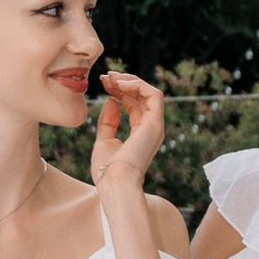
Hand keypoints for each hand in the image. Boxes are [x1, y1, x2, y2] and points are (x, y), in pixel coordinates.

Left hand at [92, 67, 165, 195]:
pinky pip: (154, 95)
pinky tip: (120, 84)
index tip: (103, 83)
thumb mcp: (103, 141)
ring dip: (130, 81)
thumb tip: (112, 101)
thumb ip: (108, 121)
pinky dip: (138, 85)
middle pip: (141, 96)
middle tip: (105, 76)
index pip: (133, 104)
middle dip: (123, 82)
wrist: (115, 182)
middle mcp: (150, 128)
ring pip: (149, 92)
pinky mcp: (155, 123)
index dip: (119, 90)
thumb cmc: (107, 170)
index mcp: (139, 133)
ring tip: (112, 78)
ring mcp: (155, 126)